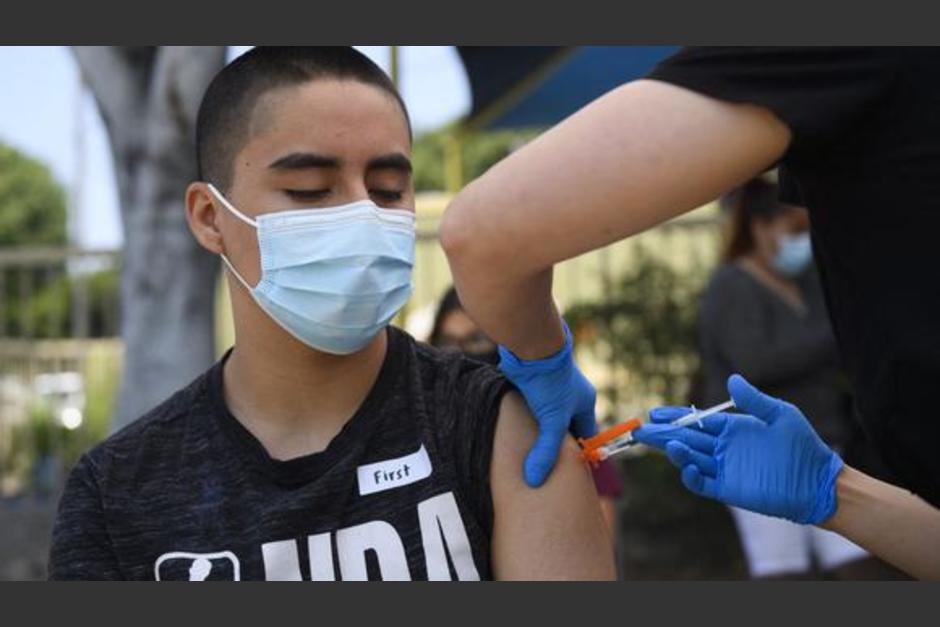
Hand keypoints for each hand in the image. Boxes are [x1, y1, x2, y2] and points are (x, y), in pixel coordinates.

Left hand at [498, 319, 597, 486]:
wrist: (532, 346)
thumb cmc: (549, 383)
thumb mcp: (552, 421)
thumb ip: (545, 451)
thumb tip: (534, 480)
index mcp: (585, 401)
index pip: (585, 433)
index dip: (578, 450)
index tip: (567, 468)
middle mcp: (571, 393)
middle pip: (566, 423)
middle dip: (557, 440)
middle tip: (546, 460)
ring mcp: (551, 385)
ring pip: (547, 412)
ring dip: (540, 426)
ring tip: (529, 446)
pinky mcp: (533, 380)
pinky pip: (532, 402)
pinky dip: (526, 414)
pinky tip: (516, 426)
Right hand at [632, 374, 843, 523]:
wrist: (817, 482)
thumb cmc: (803, 446)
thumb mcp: (781, 415)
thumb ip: (754, 400)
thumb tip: (732, 379)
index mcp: (733, 429)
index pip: (696, 422)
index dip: (675, 417)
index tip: (655, 413)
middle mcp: (723, 449)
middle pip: (686, 439)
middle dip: (662, 434)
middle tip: (640, 431)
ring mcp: (724, 469)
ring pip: (690, 459)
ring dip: (674, 452)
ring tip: (665, 443)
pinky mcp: (728, 490)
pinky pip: (702, 483)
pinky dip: (690, 475)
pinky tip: (685, 465)